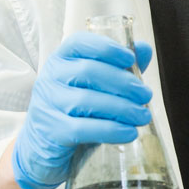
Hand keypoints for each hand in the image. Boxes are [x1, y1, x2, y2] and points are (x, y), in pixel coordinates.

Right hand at [11, 32, 153, 188]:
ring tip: (142, 116)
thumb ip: (119, 67)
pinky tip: (129, 133)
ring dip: (121, 108)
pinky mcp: (52, 131)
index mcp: (61, 59)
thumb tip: (145, 49)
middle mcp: (51, 77)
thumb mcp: (94, 86)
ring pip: (86, 101)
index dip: (107, 48)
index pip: (79, 43)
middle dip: (123, 83)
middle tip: (146, 95)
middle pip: (88, 71)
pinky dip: (110, 130)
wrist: (43, 145)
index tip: (131, 58)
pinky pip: (83, 129)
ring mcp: (48, 104)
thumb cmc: (74, 109)